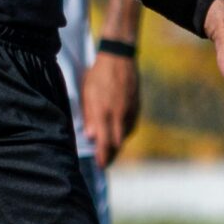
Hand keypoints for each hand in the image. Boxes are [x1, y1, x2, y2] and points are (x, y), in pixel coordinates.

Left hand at [81, 53, 139, 167]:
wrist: (118, 58)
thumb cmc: (98, 74)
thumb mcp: (87, 93)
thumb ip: (89, 116)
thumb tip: (90, 136)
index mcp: (103, 112)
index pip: (104, 142)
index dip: (103, 157)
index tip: (100, 165)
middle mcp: (118, 114)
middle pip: (117, 143)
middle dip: (111, 155)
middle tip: (105, 162)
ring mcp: (129, 110)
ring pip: (125, 135)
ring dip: (118, 144)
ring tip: (111, 148)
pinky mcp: (136, 106)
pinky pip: (131, 125)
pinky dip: (125, 132)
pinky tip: (119, 132)